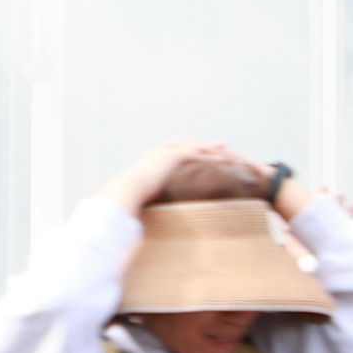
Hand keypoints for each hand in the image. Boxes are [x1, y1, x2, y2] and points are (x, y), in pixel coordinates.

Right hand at [102, 139, 233, 216]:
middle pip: (187, 144)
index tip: (203, 152)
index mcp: (155, 160)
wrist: (127, 190)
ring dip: (210, 146)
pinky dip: (209, 155)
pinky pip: (195, 154)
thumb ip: (149, 196)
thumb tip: (148, 208)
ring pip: (193, 146)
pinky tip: (222, 158)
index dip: (191, 151)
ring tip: (225, 147)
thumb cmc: (131, 196)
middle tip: (220, 144)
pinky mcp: (171, 157)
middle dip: (204, 144)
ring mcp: (166, 153)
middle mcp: (161, 153)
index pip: (176, 152)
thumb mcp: (143, 194)